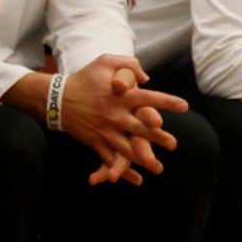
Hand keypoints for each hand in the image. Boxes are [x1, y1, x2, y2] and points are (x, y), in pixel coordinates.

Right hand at [62, 55, 186, 176]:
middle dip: (158, 138)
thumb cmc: (85, 78)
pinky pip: (111, 159)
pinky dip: (122, 171)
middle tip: (174, 144)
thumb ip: (129, 65)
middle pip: (141, 129)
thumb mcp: (105, 62)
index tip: (185, 107)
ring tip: (158, 167)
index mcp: (122, 96)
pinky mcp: (96, 142)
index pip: (149, 98)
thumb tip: (147, 78)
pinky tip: (137, 180)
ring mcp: (106, 131)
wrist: (57, 98)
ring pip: (127, 149)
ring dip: (143, 159)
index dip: (167, 102)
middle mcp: (116, 115)